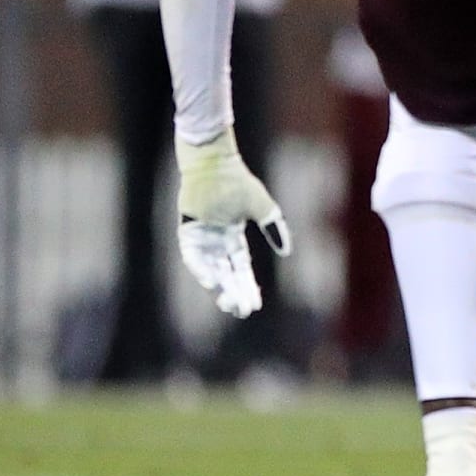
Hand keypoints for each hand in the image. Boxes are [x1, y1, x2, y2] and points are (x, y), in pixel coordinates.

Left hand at [174, 128, 290, 318]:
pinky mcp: (188, 233)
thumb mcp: (263, 207)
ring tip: (229, 301)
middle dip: (235, 292)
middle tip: (243, 311)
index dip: (248, 286)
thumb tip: (287, 251)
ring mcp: (201, 239)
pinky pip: (193, 257)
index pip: (241, 268)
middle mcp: (216, 242)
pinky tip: (212, 281)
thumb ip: (274, 227)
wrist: (215, 164)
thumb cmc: (238, 181)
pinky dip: (201, 269)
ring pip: (211, 270)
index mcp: (233, 237)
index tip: (254, 304)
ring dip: (220, 286)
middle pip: (227, 274)